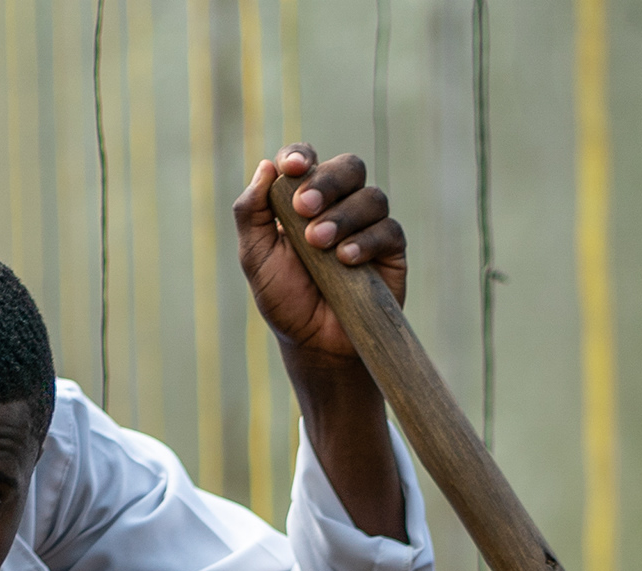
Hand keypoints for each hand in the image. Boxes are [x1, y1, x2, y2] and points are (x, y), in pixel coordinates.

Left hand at [235, 145, 407, 366]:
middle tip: (303, 209)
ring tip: (319, 243)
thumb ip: (250, 213)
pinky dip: (365, 240)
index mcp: (304, 198)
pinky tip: (345, 260)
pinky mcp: (390, 249)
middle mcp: (340, 204)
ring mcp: (367, 224)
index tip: (291, 168)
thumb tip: (265, 167)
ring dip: (343, 216)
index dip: (301, 155)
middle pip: (348, 167)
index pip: (307, 160)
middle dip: (326, 182)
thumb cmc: (284, 298)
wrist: (314, 344)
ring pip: (370, 196)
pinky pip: (387, 229)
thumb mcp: (256, 257)